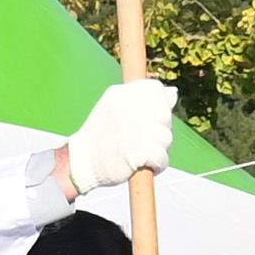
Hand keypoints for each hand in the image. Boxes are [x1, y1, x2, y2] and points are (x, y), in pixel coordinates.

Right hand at [65, 78, 176, 194]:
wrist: (82, 162)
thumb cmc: (101, 137)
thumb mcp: (115, 107)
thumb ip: (143, 99)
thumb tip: (173, 93)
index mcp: (121, 94)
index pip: (155, 90)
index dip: (159, 105)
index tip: (150, 118)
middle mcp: (128, 107)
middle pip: (164, 114)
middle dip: (159, 129)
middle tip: (143, 140)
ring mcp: (134, 129)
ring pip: (166, 137)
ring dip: (159, 149)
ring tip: (141, 154)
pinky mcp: (139, 152)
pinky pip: (162, 157)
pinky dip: (157, 164)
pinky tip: (144, 164)